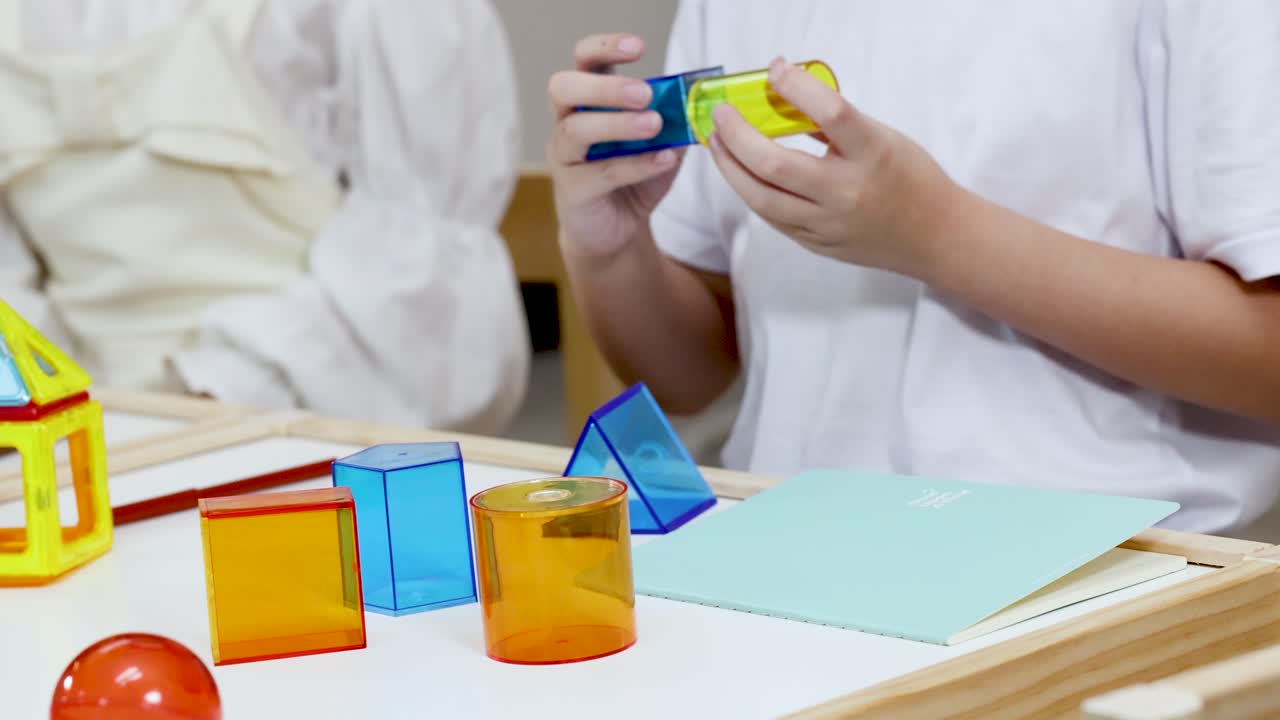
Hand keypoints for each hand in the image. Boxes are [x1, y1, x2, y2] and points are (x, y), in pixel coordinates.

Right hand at [547, 33, 684, 258]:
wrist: (615, 232)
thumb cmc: (634, 179)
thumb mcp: (660, 143)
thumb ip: (674, 119)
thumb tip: (698, 99)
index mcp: (587, 101)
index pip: (584, 60)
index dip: (605, 47)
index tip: (639, 47)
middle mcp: (566, 122)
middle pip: (563, 87)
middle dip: (604, 87)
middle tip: (644, 93)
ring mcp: (564, 157)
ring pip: (575, 130)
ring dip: (617, 124)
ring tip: (654, 125)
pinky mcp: (572, 191)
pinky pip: (599, 174)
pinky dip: (634, 165)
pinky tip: (663, 160)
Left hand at [707, 58, 963, 277]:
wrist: (935, 237)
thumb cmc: (910, 177)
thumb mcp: (882, 137)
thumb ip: (834, 123)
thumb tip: (783, 94)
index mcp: (874, 154)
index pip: (830, 113)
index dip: (796, 87)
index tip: (775, 71)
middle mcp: (848, 193)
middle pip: (775, 164)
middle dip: (737, 136)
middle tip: (721, 115)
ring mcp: (830, 225)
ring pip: (762, 199)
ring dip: (731, 168)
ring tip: (716, 143)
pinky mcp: (818, 245)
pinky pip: (773, 218)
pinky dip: (752, 192)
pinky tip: (741, 173)